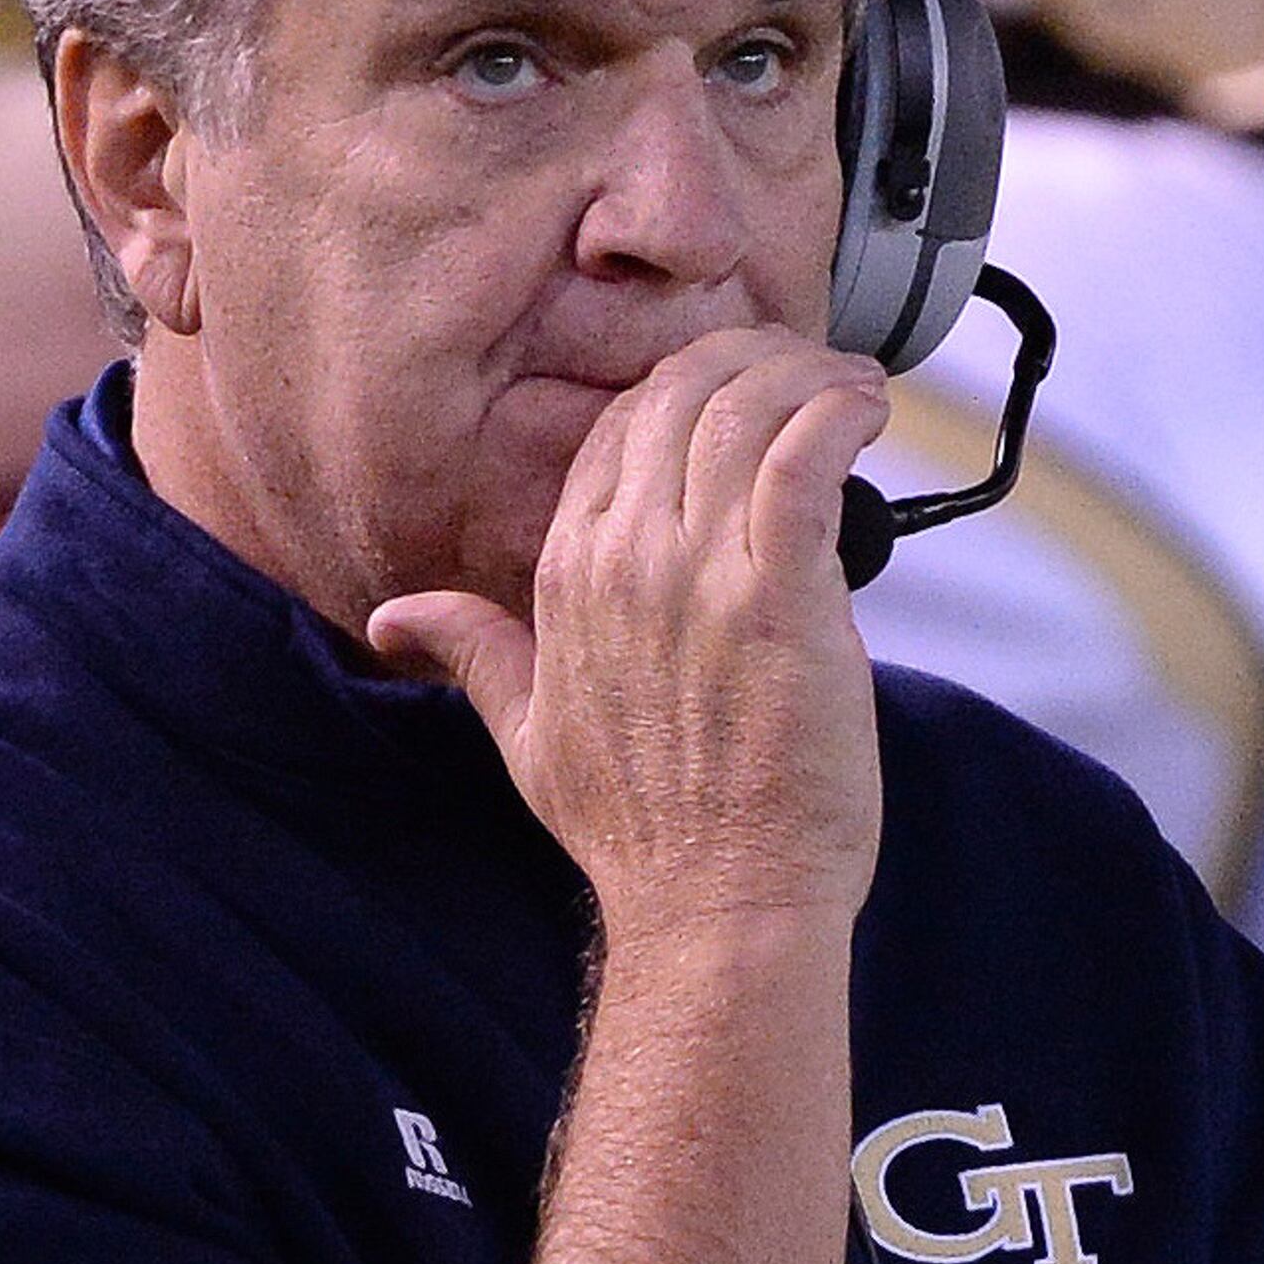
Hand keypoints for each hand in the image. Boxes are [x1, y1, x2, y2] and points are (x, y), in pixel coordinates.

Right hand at [365, 330, 887, 943]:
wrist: (716, 903)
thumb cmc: (641, 832)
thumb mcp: (524, 735)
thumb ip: (472, 653)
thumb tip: (397, 619)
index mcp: (565, 575)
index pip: (619, 428)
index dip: (685, 388)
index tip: (742, 393)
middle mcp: (623, 559)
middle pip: (684, 396)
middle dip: (753, 360)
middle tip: (810, 374)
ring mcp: (698, 574)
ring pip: (747, 410)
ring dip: (810, 376)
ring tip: (852, 388)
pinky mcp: (778, 595)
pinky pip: (805, 456)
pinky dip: (840, 411)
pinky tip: (866, 408)